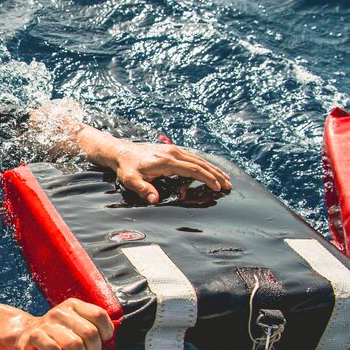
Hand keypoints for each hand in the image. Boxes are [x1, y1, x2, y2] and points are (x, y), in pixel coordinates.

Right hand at [15, 298, 114, 349]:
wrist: (27, 335)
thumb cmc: (59, 335)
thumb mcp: (76, 324)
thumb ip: (92, 327)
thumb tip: (111, 342)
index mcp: (74, 305)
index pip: (99, 315)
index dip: (106, 333)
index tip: (103, 343)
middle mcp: (61, 311)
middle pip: (90, 332)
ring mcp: (47, 323)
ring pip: (74, 343)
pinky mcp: (34, 335)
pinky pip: (51, 345)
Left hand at [113, 142, 231, 203]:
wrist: (120, 152)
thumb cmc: (126, 167)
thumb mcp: (131, 180)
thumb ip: (144, 189)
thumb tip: (155, 200)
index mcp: (166, 161)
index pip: (193, 169)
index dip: (207, 178)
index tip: (218, 187)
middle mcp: (173, 153)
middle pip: (200, 163)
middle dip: (216, 174)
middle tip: (229, 184)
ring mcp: (174, 150)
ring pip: (198, 159)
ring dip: (213, 168)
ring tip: (225, 178)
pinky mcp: (172, 150)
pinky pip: (192, 157)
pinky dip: (204, 164)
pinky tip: (210, 169)